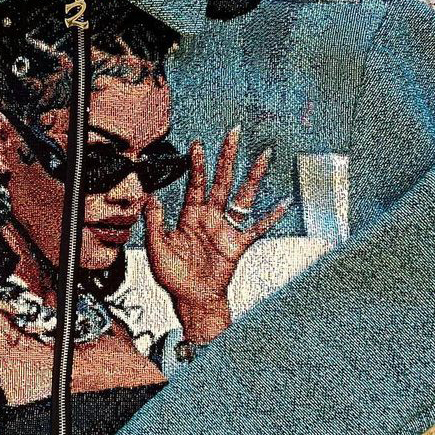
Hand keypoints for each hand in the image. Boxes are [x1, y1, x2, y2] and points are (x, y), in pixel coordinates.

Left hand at [143, 127, 292, 342]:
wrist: (191, 299)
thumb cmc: (174, 277)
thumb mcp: (156, 249)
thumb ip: (154, 223)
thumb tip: (151, 199)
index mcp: (189, 216)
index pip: (195, 184)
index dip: (197, 165)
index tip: (198, 144)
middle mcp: (210, 218)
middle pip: (221, 181)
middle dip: (227, 157)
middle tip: (233, 134)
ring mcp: (226, 229)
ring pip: (242, 197)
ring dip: (252, 177)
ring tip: (263, 156)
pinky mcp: (237, 245)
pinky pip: (257, 228)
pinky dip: (270, 217)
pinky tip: (283, 203)